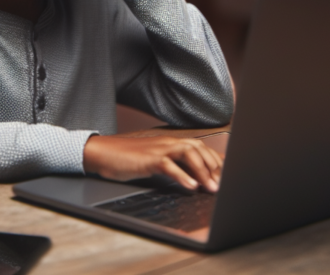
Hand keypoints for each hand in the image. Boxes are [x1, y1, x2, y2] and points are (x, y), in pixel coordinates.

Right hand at [83, 135, 222, 191]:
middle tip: (222, 184)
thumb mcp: (154, 161)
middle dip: (213, 166)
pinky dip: (182, 176)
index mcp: (170, 142)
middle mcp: (167, 142)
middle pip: (198, 148)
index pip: (199, 147)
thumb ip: (171, 164)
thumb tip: (191, 178)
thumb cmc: (127, 158)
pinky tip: (191, 187)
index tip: (226, 174)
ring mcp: (158, 149)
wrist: (103, 152)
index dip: (214, 160)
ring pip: (188, 153)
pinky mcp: (148, 159)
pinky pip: (169, 165)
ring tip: (211, 187)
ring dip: (202, 170)